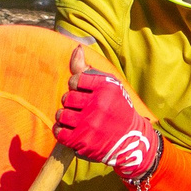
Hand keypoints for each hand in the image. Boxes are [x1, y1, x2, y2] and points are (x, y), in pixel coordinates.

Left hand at [55, 57, 162, 190]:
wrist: (131, 141)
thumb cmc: (117, 109)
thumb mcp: (109, 86)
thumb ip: (88, 69)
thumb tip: (76, 48)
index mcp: (106, 87)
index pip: (74, 80)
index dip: (76, 86)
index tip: (85, 93)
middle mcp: (98, 105)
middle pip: (67, 97)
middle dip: (71, 102)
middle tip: (81, 108)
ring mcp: (90, 124)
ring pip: (61, 114)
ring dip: (65, 117)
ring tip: (75, 119)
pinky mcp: (83, 142)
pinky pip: (59, 131)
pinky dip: (61, 130)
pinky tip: (69, 130)